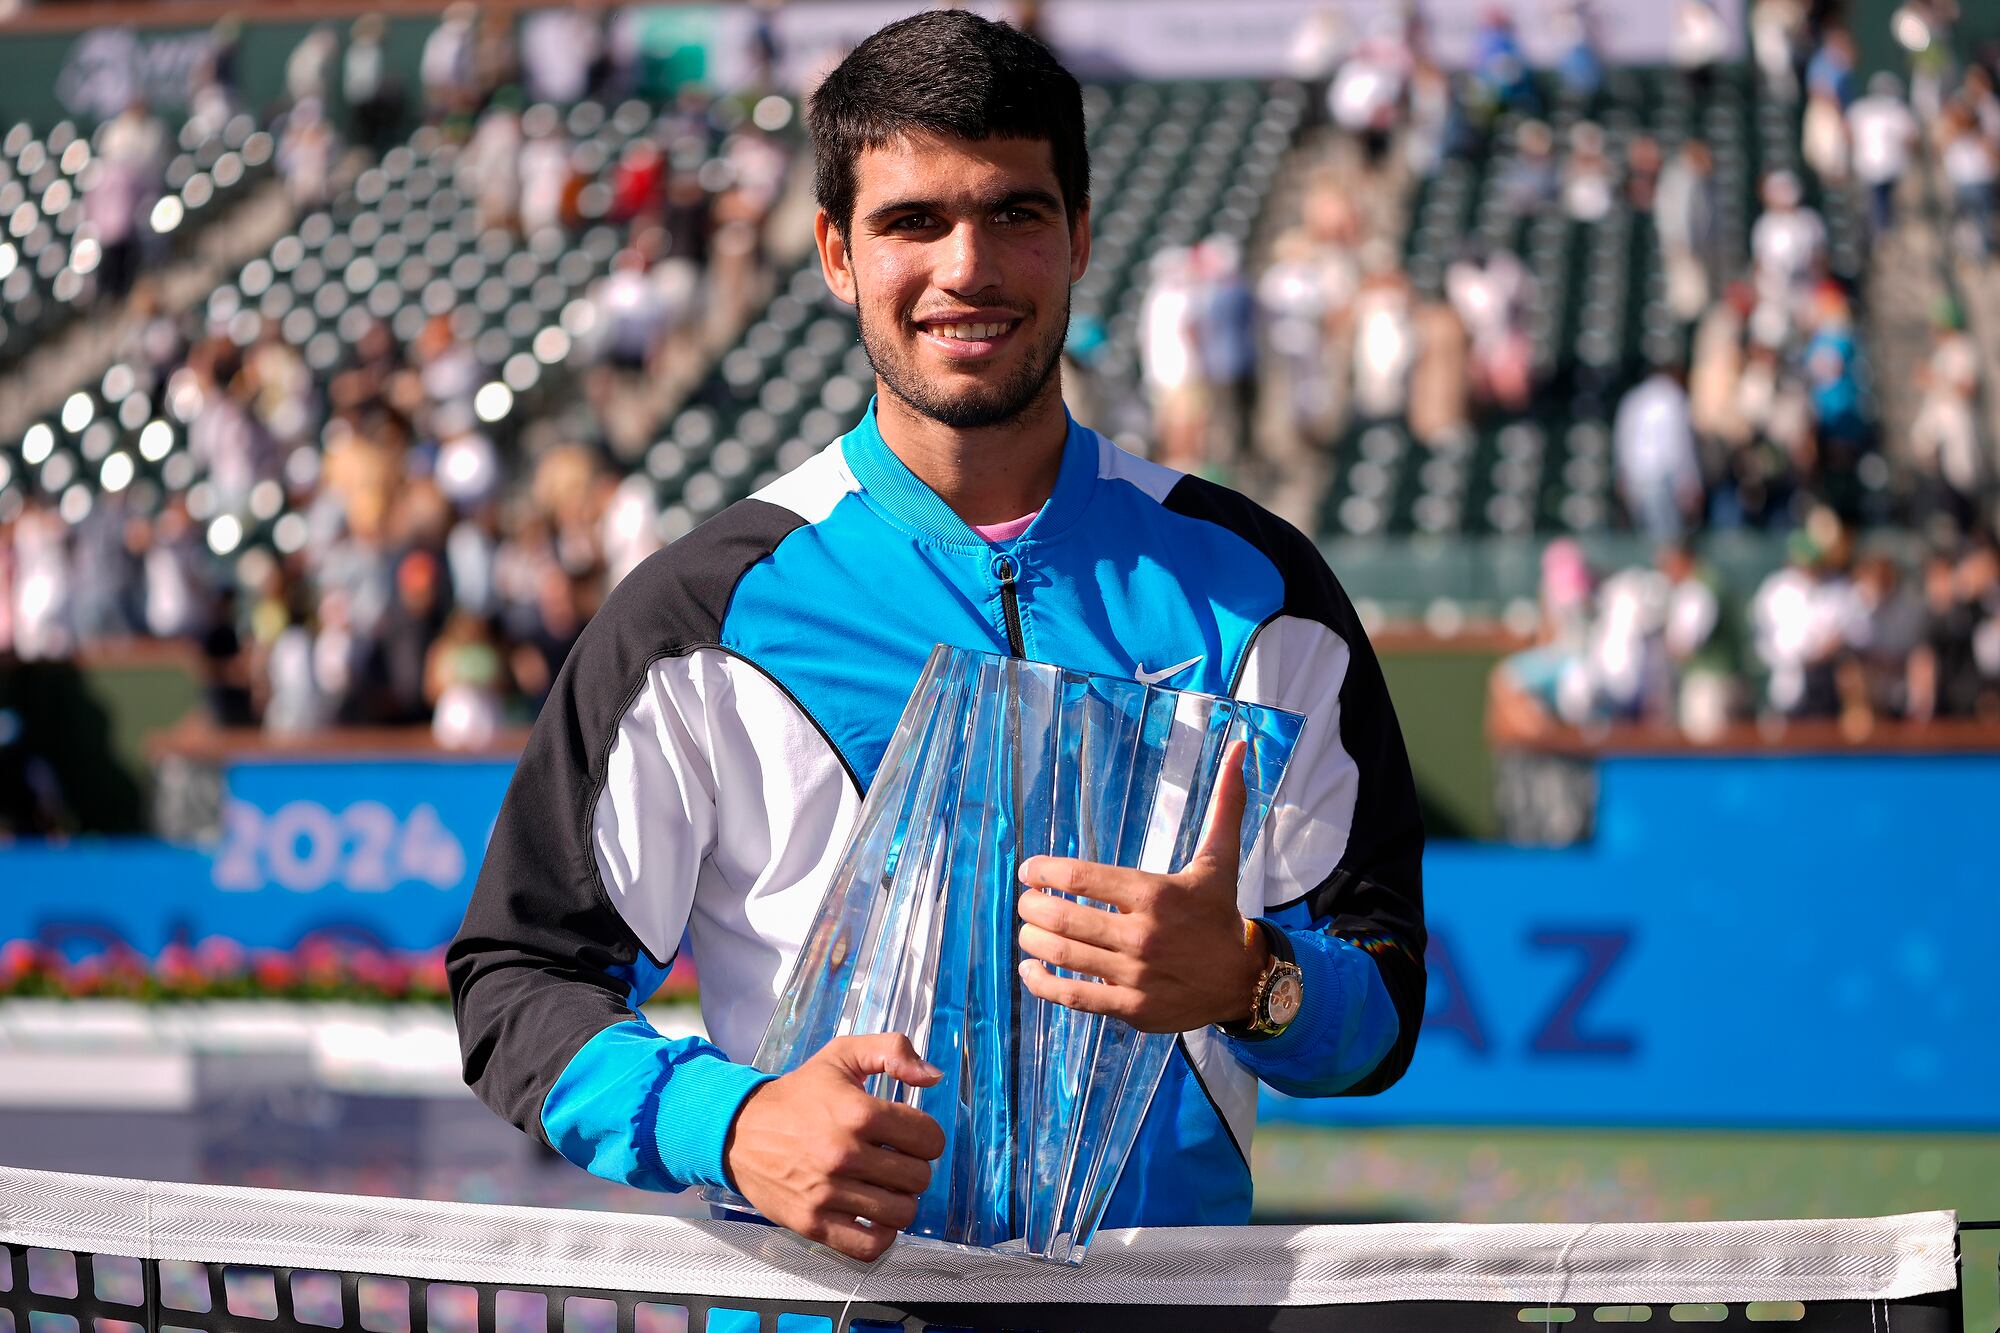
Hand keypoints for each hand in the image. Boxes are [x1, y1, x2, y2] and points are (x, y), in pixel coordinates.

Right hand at [721, 1034, 945, 1261]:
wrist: (740, 1130)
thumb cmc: (798, 1095)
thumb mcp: (843, 1055)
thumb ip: (893, 1050)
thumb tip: (933, 1077)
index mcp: (858, 1112)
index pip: (929, 1139)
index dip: (926, 1136)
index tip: (909, 1136)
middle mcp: (844, 1154)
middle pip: (919, 1178)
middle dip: (912, 1168)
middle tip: (893, 1160)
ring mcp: (828, 1193)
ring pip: (901, 1213)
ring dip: (899, 1201)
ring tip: (883, 1186)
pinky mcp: (813, 1223)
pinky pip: (870, 1246)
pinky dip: (881, 1236)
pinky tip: (873, 1216)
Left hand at [1016, 740, 1267, 1032]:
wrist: (1245, 980)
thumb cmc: (1221, 914)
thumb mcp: (1220, 860)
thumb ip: (1223, 805)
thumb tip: (1240, 748)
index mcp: (1155, 894)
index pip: (1080, 877)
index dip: (1044, 871)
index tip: (1029, 870)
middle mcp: (1142, 935)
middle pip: (1063, 918)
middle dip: (1032, 907)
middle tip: (1025, 902)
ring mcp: (1135, 975)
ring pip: (1064, 956)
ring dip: (1033, 941)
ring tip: (1026, 931)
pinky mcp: (1131, 1008)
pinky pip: (1074, 997)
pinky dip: (1043, 984)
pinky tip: (1030, 970)